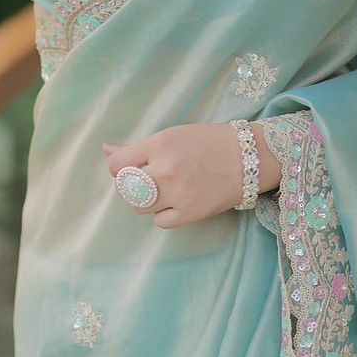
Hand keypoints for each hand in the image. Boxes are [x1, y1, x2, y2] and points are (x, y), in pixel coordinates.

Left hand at [102, 121, 281, 228]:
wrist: (250, 157)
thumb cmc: (210, 142)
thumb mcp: (173, 135)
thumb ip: (139, 147)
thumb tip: (106, 150)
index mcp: (160, 145)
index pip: (117, 164)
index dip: (119, 167)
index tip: (129, 166)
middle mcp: (165, 170)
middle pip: (125, 187)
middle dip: (130, 184)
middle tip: (146, 179)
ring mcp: (177, 194)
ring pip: (140, 206)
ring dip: (145, 199)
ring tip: (163, 190)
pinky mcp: (190, 213)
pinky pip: (160, 221)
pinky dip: (163, 214)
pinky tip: (175, 202)